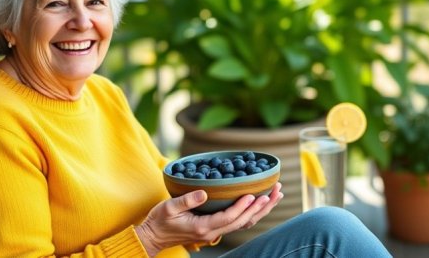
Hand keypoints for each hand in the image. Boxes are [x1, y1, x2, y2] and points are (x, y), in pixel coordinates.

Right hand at [135, 182, 283, 256]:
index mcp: (202, 227)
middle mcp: (212, 232)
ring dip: (260, 210)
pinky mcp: (213, 229)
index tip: (253, 195)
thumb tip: (205, 192)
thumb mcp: (169, 207)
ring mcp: (214, 232)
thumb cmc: (159, 221)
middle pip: (242, 221)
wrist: (153, 237)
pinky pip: (237, 223)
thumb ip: (187, 200)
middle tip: (275, 191)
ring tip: (275, 196)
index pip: (228, 217)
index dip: (242, 207)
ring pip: (243, 223)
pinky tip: (258, 204)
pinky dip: (251, 213)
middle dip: (260, 207)